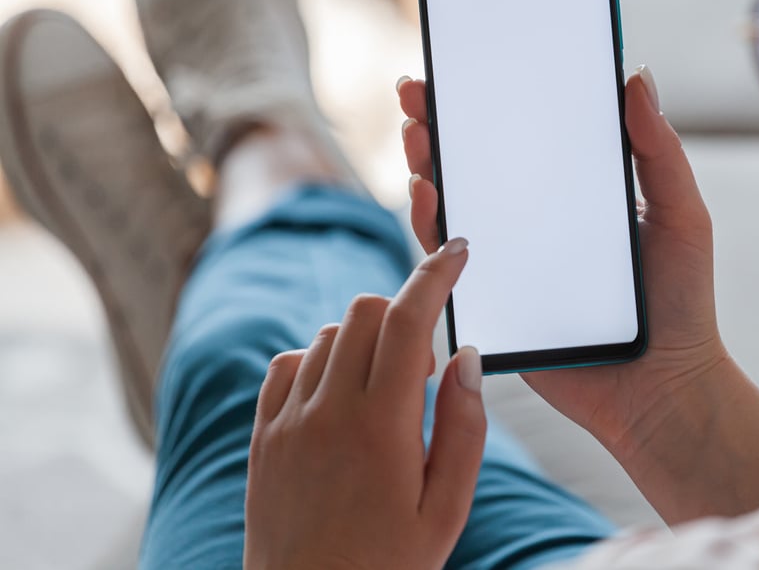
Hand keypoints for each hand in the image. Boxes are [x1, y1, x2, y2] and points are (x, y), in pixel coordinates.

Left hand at [244, 240, 484, 569]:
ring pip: (327, 334)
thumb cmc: (388, 565)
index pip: (409, 320)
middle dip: (402, 314)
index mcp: (381, 428)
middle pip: (364, 311)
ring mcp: (287, 422)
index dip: (436, 275)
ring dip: (363, 342)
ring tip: (383, 397)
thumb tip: (464, 355)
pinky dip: (319, 362)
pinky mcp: (263, 436)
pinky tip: (340, 402)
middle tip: (420, 371)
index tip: (456, 251)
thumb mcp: (448, 508)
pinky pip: (287, 365)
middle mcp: (326, 414)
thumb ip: (464, 427)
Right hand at [396, 68, 727, 458]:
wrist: (664, 389)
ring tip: (417, 135)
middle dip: (440, 125)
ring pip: (454, 207)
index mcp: (574, 194)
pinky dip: (432, 226)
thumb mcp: (681, 216)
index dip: (491, 101)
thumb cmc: (681, 303)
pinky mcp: (494, 301)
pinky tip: (427, 195)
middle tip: (418, 92)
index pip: (523, 137)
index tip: (464, 66)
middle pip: (477, 165)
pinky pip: (452, 261)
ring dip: (426, 167)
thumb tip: (638, 75)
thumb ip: (660, 152)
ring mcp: (510, 261)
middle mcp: (534, 222)